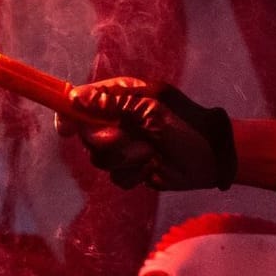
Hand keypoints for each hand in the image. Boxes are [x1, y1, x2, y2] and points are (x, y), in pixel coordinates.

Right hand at [57, 78, 234, 190]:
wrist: (211, 157)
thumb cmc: (185, 124)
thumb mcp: (151, 107)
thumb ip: (113, 102)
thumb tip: (75, 98)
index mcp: (121, 98)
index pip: (82, 102)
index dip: (69, 114)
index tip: (65, 129)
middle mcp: (118, 121)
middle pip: (87, 135)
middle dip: (108, 141)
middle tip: (129, 138)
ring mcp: (124, 147)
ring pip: (100, 159)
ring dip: (125, 158)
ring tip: (149, 152)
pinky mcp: (132, 169)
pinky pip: (116, 177)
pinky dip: (134, 173)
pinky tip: (151, 167)